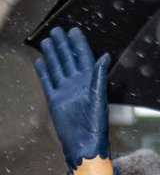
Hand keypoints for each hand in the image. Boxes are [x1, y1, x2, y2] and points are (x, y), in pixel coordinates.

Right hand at [34, 26, 110, 169]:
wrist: (83, 144)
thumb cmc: (95, 124)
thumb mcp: (99, 97)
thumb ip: (99, 76)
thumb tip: (105, 56)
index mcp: (90, 82)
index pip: (84, 58)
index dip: (79, 44)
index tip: (74, 31)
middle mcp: (77, 84)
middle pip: (68, 59)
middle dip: (63, 45)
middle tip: (57, 30)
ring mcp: (65, 91)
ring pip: (57, 68)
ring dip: (53, 55)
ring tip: (47, 41)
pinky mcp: (55, 100)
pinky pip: (47, 82)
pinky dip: (43, 72)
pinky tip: (39, 62)